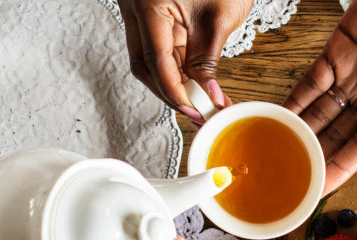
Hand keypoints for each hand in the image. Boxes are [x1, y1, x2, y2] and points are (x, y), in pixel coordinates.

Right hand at [119, 0, 255, 123]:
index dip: (175, 91)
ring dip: (174, 82)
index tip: (195, 110)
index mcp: (149, 6)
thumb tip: (209, 95)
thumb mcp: (220, 16)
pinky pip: (158, 47)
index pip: (156, 60)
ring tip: (201, 101)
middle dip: (171, 93)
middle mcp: (135, 9)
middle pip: (145, 65)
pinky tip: (194, 82)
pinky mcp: (150, 14)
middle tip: (199, 113)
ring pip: (149, 60)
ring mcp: (139, 12)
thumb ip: (210, 59)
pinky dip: (175, 67)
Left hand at [284, 0, 356, 193]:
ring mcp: (353, 75)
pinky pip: (310, 81)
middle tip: (290, 176)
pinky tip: (277, 114)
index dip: (341, 167)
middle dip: (315, 155)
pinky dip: (294, 98)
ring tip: (277, 151)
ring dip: (299, 130)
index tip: (320, 187)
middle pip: (337, 134)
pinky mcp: (337, 52)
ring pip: (320, 112)